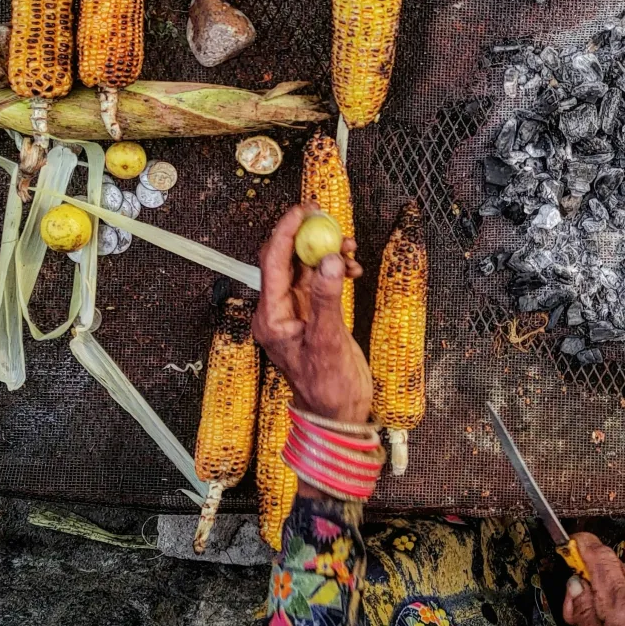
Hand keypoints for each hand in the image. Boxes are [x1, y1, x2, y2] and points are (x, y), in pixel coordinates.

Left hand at [253, 204, 371, 426]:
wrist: (337, 415)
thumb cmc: (327, 388)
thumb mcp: (328, 343)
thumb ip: (327, 299)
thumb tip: (329, 260)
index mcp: (271, 318)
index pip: (272, 263)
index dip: (286, 232)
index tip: (304, 210)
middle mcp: (278, 310)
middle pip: (286, 259)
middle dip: (307, 236)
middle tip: (328, 218)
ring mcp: (295, 311)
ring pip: (304, 266)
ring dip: (325, 252)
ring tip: (350, 248)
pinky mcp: (312, 313)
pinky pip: (318, 279)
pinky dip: (334, 269)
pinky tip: (352, 270)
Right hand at [563, 533, 624, 625]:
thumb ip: (583, 617)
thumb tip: (575, 586)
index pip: (599, 557)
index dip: (579, 546)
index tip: (565, 547)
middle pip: (605, 561)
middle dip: (583, 575)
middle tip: (574, 606)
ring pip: (614, 572)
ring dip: (597, 586)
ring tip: (593, 619)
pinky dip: (612, 593)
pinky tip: (610, 619)